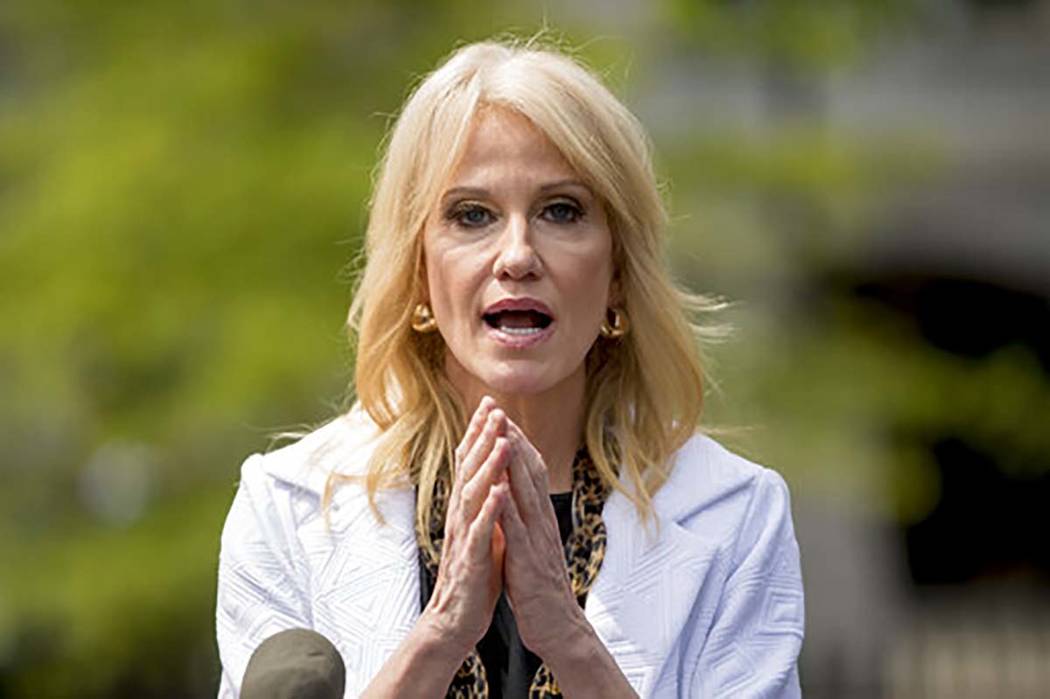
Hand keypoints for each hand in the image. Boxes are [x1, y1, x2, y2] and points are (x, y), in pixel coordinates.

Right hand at [422, 397, 511, 655]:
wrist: (455, 621)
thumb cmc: (472, 576)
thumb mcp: (481, 531)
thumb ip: (484, 504)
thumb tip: (495, 476)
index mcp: (466, 509)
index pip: (470, 463)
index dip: (478, 433)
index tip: (489, 404)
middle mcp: (461, 517)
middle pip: (470, 470)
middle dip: (482, 437)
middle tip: (494, 407)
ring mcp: (464, 537)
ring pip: (474, 495)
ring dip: (488, 466)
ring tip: (502, 440)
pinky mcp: (471, 560)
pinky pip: (481, 531)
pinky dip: (490, 509)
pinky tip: (501, 491)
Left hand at [498, 419, 585, 658]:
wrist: (558, 627)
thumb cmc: (538, 586)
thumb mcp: (530, 543)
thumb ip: (523, 517)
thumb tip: (511, 489)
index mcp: (540, 518)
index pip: (530, 471)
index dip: (516, 441)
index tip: (502, 415)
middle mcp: (542, 522)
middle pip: (530, 473)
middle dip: (514, 440)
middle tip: (500, 411)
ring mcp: (537, 540)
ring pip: (526, 494)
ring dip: (513, 464)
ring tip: (501, 435)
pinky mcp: (528, 562)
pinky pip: (517, 530)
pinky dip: (507, 507)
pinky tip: (497, 488)